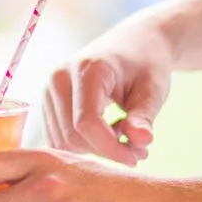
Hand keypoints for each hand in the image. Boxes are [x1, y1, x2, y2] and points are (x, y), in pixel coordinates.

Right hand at [41, 12, 176, 161]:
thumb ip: (144, 117)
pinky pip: (57, 137)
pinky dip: (82, 145)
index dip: (111, 149)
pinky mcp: (47, 101)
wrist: (134, 43)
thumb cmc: (146, 64)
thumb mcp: (153, 89)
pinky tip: (106, 134)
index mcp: (87, 69)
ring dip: (94, 151)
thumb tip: (141, 141)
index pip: (86, 123)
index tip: (136, 158)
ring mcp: (49, 89)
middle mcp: (59, 77)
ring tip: (123, 138)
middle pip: (71, 136)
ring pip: (62, 141)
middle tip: (136, 150)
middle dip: (104, 152)